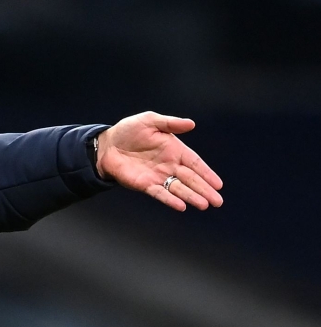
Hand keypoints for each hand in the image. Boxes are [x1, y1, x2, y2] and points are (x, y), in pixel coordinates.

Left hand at [95, 111, 222, 211]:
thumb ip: (170, 123)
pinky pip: (160, 193)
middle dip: (205, 189)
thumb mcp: (150, 121)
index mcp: (174, 150)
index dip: (207, 173)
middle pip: (191, 179)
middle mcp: (169, 165)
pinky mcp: (145, 184)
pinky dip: (170, 199)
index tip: (218, 184)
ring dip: (191, 196)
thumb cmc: (129, 131)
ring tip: (204, 205)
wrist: (107, 145)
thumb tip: (191, 123)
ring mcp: (158, 176)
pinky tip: (181, 206)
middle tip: (218, 201)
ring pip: (178, 188)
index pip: (195, 163)